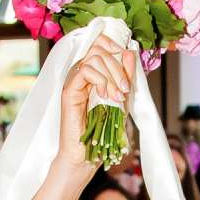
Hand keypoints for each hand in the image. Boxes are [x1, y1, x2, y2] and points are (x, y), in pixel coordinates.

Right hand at [57, 26, 133, 166]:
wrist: (86, 155)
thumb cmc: (102, 131)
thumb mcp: (121, 99)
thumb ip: (125, 76)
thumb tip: (130, 52)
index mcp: (93, 72)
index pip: (100, 43)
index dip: (114, 45)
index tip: (127, 61)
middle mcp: (81, 73)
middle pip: (99, 49)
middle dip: (118, 67)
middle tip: (125, 90)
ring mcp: (74, 81)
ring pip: (94, 58)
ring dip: (112, 76)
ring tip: (118, 96)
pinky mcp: (69, 91)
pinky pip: (84, 71)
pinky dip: (100, 80)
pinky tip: (105, 96)